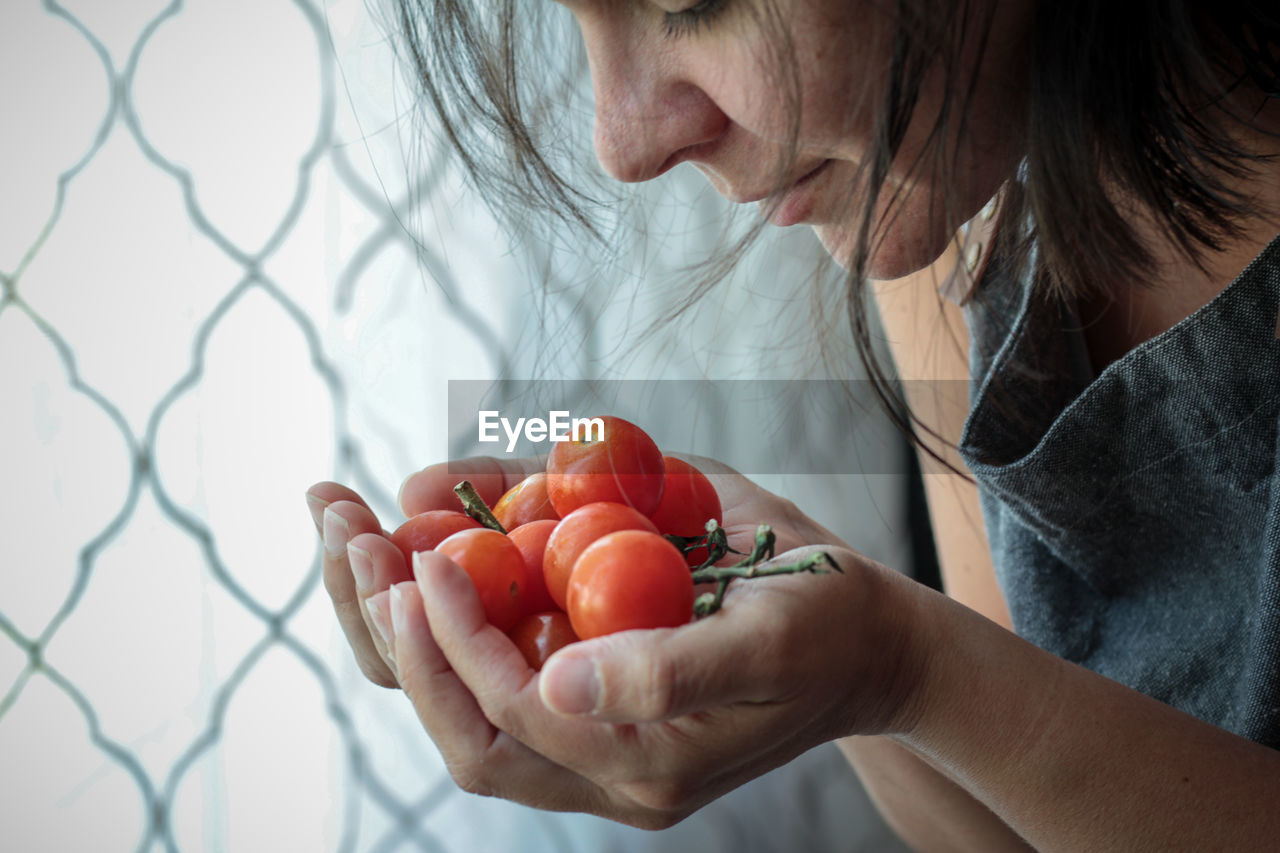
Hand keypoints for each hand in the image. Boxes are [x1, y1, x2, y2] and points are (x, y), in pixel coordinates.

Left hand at [308, 456, 927, 827]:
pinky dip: (442, 595)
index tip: (430, 559)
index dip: (460, 645)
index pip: (513, 721)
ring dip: (392, 616)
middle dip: (392, 634)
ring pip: (456, 697)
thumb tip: (553, 689)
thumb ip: (671, 675)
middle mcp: (597, 762)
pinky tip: (419, 521)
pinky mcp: (583, 686)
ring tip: (350, 527)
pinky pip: (491, 651)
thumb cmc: (828, 626)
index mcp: (643, 767)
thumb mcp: (772, 640)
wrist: (862, 644)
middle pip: (458, 724)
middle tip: (351, 538)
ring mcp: (586, 727)